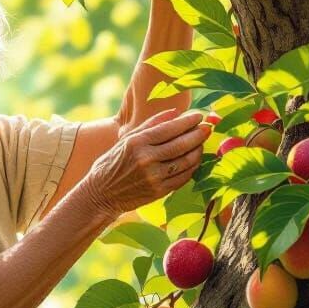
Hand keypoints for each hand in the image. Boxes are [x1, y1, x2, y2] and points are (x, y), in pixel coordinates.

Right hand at [83, 109, 211, 220]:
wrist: (101, 194)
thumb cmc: (112, 163)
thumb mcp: (126, 140)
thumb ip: (150, 124)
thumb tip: (176, 113)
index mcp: (136, 143)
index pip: (169, 128)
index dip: (188, 121)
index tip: (199, 116)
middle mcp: (146, 159)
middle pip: (182, 144)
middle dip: (198, 134)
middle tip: (208, 128)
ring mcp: (154, 177)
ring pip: (186, 161)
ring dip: (198, 150)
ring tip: (201, 143)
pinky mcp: (159, 191)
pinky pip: (183, 177)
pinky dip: (192, 167)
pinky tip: (194, 160)